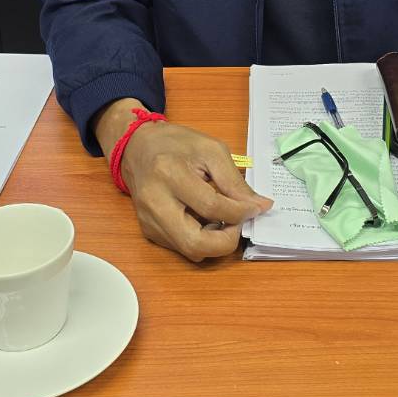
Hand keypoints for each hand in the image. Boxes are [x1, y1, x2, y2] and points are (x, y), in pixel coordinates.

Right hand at [108, 113, 272, 262]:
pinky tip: (205, 219)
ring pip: (191, 251)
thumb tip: (259, 206)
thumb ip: (235, 181)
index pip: (211, 207)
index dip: (241, 212)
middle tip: (239, 223)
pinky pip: (183, 247)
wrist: (138, 148)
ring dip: (215, 241)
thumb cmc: (175, 144)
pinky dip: (202, 238)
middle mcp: (155, 203)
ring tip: (223, 218)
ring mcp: (150, 221)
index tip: (256, 208)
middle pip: (195, 243)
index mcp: (169, 174)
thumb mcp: (211, 150)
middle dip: (227, 241)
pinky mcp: (150, 231)